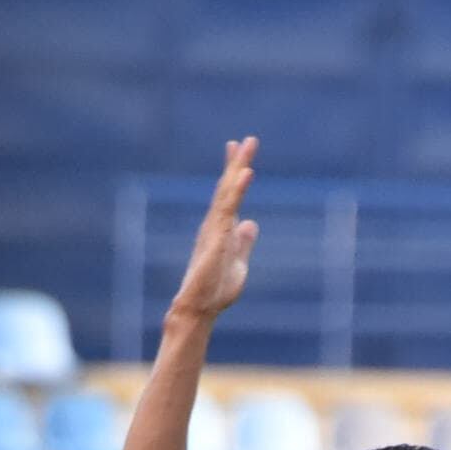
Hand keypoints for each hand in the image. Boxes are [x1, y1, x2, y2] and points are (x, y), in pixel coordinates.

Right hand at [168, 137, 260, 325]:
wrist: (199, 309)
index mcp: (221, 229)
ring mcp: (214, 228)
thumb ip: (243, 243)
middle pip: (227, 187)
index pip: (229, 195)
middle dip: (237, 163)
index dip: (235, 172)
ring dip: (238, 168)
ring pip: (227, 192)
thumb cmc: (215, 292)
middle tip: (247, 140)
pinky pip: (228, 207)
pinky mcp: (216, 236)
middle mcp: (215, 224)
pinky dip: (238, 189)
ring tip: (247, 146)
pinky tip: (246, 173)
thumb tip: (251, 223)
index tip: (238, 150)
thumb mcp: (239, 264)